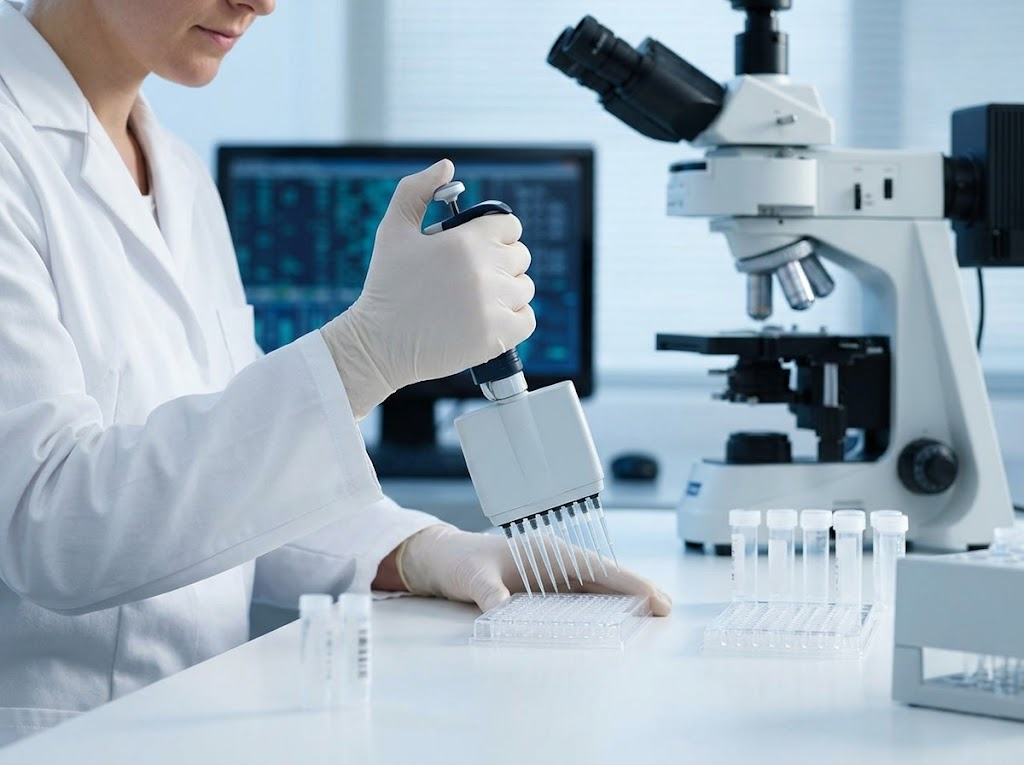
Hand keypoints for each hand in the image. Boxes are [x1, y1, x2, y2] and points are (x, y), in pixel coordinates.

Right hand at [321, 159, 535, 418]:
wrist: (378, 344)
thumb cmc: (385, 287)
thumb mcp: (392, 230)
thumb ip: (417, 191)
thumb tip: (446, 166)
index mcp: (465, 242)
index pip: (510, 226)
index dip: (497, 235)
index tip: (481, 248)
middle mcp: (484, 271)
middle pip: (520, 256)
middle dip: (500, 262)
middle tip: (473, 276)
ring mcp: (493, 305)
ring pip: (525, 288)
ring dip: (507, 292)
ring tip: (477, 299)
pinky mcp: (497, 337)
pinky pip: (528, 319)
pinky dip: (514, 320)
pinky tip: (488, 319)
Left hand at [395, 524, 671, 614]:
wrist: (444, 557)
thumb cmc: (460, 562)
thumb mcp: (471, 578)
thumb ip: (487, 593)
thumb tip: (499, 608)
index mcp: (546, 553)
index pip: (595, 568)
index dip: (627, 582)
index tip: (653, 595)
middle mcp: (554, 560)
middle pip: (604, 576)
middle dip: (635, 590)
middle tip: (666, 608)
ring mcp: (551, 572)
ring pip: (596, 585)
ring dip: (622, 597)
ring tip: (651, 612)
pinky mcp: (544, 584)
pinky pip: (580, 593)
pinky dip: (602, 602)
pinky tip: (615, 615)